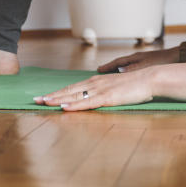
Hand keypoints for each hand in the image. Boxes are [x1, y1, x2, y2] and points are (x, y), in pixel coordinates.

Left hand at [33, 68, 155, 110]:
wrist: (150, 79)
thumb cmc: (135, 84)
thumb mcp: (116, 86)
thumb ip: (104, 90)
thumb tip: (96, 95)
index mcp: (97, 81)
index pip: (72, 87)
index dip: (58, 92)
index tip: (44, 96)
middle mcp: (95, 83)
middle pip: (69, 90)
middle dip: (52, 95)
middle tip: (35, 100)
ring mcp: (101, 90)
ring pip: (75, 95)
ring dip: (58, 99)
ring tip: (44, 103)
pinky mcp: (107, 97)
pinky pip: (87, 103)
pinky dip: (74, 105)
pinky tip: (65, 107)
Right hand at [97, 47, 178, 72]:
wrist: (176, 56)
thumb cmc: (161, 61)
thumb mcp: (146, 66)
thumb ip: (132, 69)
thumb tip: (119, 72)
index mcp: (134, 58)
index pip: (117, 62)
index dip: (107, 66)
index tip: (99, 70)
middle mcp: (136, 58)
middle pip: (119, 63)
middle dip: (110, 67)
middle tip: (101, 71)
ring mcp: (142, 61)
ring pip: (126, 65)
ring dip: (118, 69)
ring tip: (111, 75)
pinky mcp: (147, 64)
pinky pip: (132, 67)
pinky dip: (127, 71)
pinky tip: (127, 76)